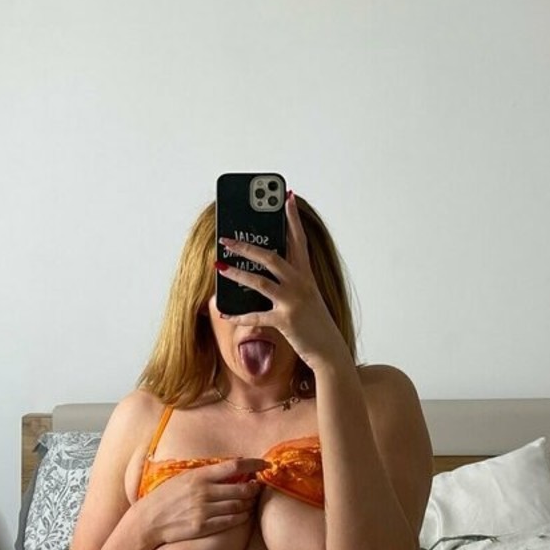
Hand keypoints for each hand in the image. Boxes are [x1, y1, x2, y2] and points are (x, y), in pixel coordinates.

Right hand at [137, 457, 264, 547]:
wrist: (148, 520)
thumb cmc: (166, 497)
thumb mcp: (183, 478)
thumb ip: (206, 473)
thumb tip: (231, 466)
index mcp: (199, 476)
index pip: (234, 466)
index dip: (254, 464)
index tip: (264, 465)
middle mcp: (204, 492)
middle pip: (241, 488)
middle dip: (254, 488)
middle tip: (258, 487)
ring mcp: (204, 510)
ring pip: (239, 505)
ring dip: (248, 503)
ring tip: (250, 500)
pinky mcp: (203, 527)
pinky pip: (231, 522)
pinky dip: (241, 517)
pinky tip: (243, 514)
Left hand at [216, 190, 349, 371]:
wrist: (330, 352)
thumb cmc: (315, 324)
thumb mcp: (307, 297)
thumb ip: (289, 281)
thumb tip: (260, 270)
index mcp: (306, 276)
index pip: (299, 240)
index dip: (292, 218)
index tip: (286, 197)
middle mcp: (301, 285)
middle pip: (271, 257)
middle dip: (247, 246)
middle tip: (227, 238)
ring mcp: (294, 302)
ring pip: (260, 281)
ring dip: (237, 273)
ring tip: (219, 265)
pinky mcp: (286, 321)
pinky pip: (256, 316)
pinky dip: (238, 314)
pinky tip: (224, 311)